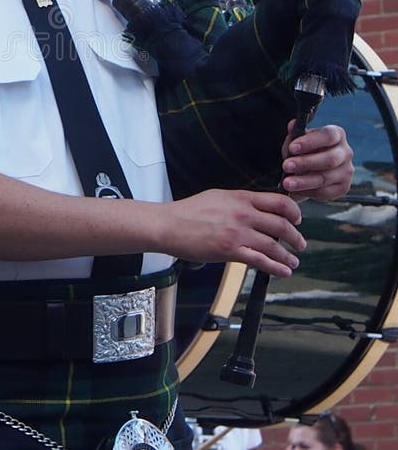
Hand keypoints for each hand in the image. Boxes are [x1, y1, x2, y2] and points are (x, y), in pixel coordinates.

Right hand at [164, 189, 304, 277]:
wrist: (169, 225)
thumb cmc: (189, 212)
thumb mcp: (218, 197)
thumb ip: (239, 202)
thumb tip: (257, 208)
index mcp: (240, 198)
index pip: (279, 202)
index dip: (294, 212)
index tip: (297, 219)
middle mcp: (242, 214)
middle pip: (281, 225)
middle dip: (296, 237)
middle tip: (300, 243)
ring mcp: (237, 233)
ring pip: (274, 245)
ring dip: (288, 256)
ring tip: (293, 261)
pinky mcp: (230, 251)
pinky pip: (260, 261)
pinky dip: (276, 268)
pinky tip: (283, 271)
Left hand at [280, 122, 352, 200]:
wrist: (306, 169)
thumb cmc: (303, 150)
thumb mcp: (297, 140)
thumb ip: (295, 134)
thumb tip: (293, 126)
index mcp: (336, 134)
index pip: (328, 135)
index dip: (310, 142)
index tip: (292, 148)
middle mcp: (345, 152)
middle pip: (329, 159)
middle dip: (305, 163)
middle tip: (286, 166)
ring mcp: (347, 171)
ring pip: (326, 178)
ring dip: (304, 181)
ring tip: (286, 183)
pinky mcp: (343, 187)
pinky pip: (325, 192)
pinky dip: (308, 192)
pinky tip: (295, 190)